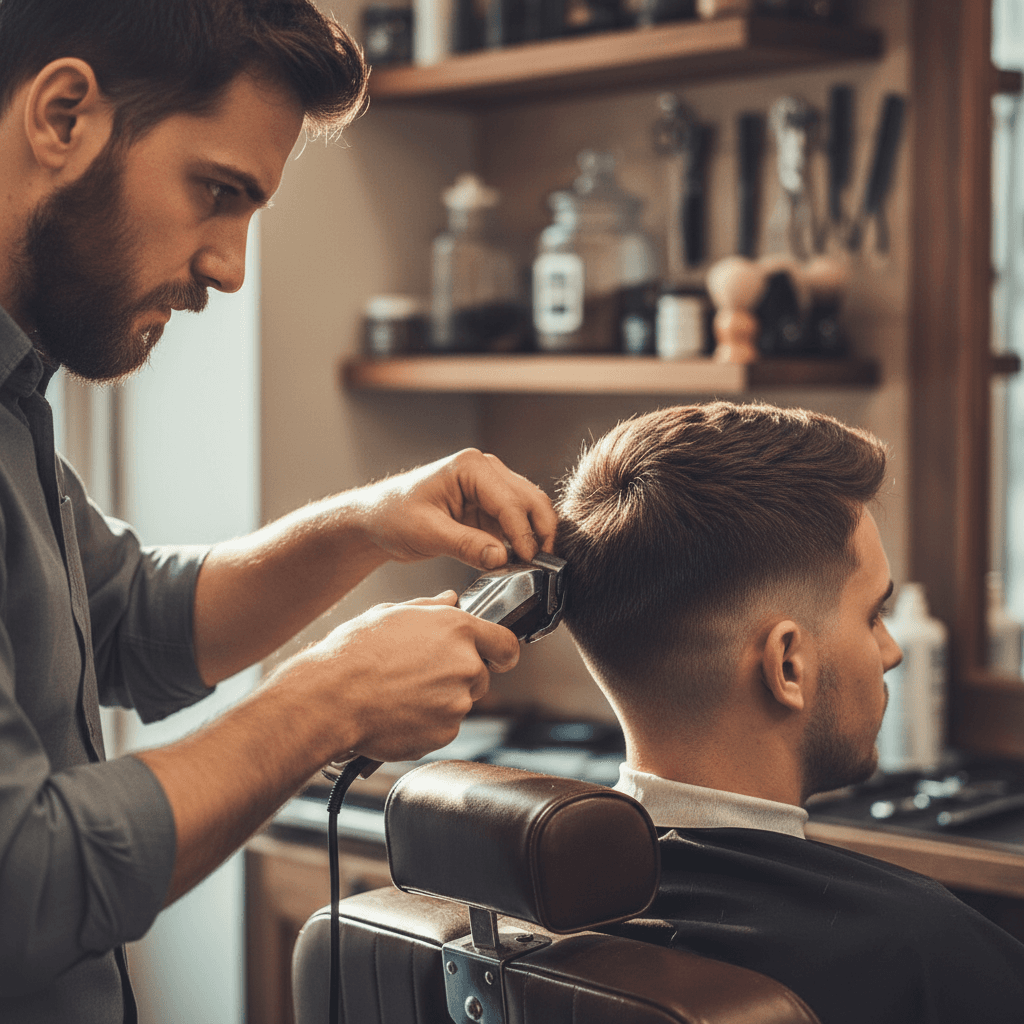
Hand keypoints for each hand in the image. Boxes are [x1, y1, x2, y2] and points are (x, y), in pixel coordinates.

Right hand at [289, 592, 518, 763]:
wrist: (331, 698)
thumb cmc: (354, 652)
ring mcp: (457, 702)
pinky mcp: (445, 732)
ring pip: (459, 702)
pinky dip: (427, 724)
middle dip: (458, 676)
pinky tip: (398, 711)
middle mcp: (465, 664)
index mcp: (458, 629)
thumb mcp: (392, 614)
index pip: (506, 644)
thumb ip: (431, 608)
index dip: (501, 652)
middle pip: (480, 675)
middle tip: (420, 675)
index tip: (495, 658)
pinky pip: (444, 728)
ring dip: (440, 700)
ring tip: (401, 693)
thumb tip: (451, 599)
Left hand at [353, 448, 557, 570]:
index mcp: (471, 467)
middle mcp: (486, 470)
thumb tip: (502, 558)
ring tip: (531, 567)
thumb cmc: (393, 517)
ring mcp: (490, 488)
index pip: (511, 501)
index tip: (529, 561)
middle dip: (540, 532)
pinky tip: (516, 563)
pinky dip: (520, 543)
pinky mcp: (488, 507)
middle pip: (531, 500)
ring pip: (529, 511)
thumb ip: (466, 545)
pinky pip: (514, 524)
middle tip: (541, 565)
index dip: (524, 533)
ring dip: (533, 538)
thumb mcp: (427, 533)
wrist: (377, 520)